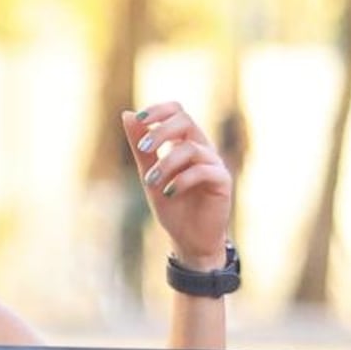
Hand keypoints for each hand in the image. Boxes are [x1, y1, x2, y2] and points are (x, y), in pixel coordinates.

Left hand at [122, 102, 233, 270]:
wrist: (190, 239)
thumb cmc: (173, 206)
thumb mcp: (150, 175)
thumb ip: (141, 148)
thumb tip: (128, 114)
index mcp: (185, 142)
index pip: (177, 111)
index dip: (160, 110)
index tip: (140, 119)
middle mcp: (202, 148)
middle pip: (186, 121)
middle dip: (160, 132)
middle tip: (143, 148)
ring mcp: (214, 164)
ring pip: (190, 148)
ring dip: (165, 163)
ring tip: (150, 182)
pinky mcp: (222, 182)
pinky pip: (203, 170)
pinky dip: (182, 179)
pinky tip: (169, 193)